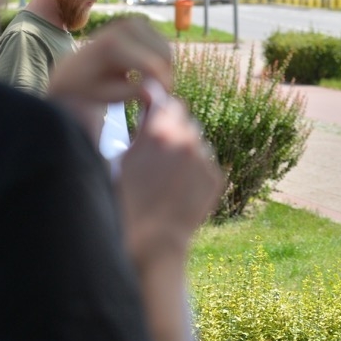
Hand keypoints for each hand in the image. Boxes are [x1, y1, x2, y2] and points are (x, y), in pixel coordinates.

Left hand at [48, 18, 172, 104]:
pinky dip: (161, 60)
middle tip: (158, 94)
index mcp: (113, 45)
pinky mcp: (139, 23)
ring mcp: (133, 22)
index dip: (163, 84)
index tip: (162, 100)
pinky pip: (162, 44)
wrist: (75, 69)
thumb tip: (157, 94)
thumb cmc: (90, 87)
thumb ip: (134, 93)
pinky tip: (148, 73)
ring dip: (164, 68)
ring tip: (150, 85)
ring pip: (166, 49)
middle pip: (164, 54)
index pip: (152, 65)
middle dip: (166, 76)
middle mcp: (124, 27)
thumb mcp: (108, 96)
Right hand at [118, 89, 224, 266]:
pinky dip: (197, 170)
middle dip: (175, 129)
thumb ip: (141, 127)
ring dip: (186, 150)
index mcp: (159, 131)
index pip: (168, 103)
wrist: (152, 240)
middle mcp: (185, 140)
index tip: (158, 115)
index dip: (162, 110)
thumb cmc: (129, 200)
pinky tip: (181, 188)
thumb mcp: (124, 158)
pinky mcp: (216, 177)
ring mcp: (203, 159)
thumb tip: (151, 100)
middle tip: (162, 149)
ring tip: (169, 175)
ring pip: (198, 142)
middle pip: (185, 120)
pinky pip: (207, 163)